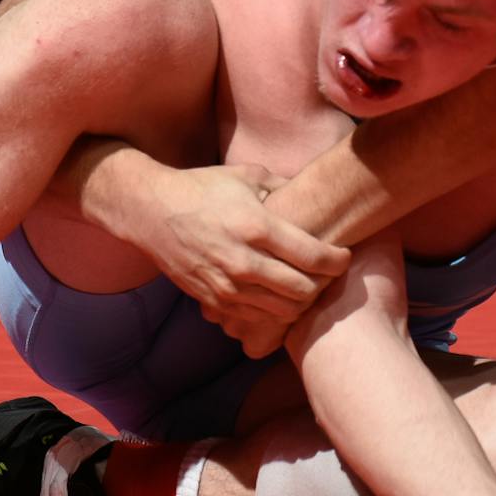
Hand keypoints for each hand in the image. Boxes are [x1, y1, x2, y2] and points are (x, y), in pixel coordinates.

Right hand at [129, 163, 350, 353]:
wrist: (151, 212)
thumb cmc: (203, 189)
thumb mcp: (247, 176)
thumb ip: (285, 186)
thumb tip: (316, 193)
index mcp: (256, 227)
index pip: (313, 256)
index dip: (337, 261)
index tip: (344, 256)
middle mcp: (243, 261)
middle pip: (302, 290)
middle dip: (323, 285)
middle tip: (327, 275)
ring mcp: (226, 286)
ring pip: (282, 312)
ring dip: (300, 303)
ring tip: (305, 287)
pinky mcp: (212, 300)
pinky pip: (255, 320)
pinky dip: (273, 313)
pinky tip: (277, 297)